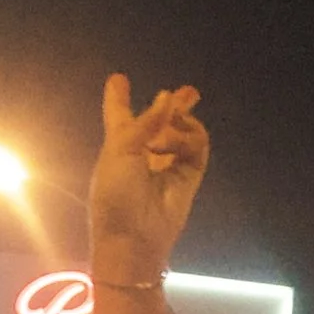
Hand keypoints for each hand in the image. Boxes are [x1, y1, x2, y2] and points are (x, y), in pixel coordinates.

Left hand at [88, 76, 208, 274]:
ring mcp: (169, 162)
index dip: (117, 97)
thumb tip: (168, 97)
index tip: (118, 79)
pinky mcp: (190, 173)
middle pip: (162, 120)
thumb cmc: (115, 193)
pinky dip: (187, 138)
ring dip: (176, 124)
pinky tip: (173, 145)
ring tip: (163, 138)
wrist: (135, 235)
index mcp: (118, 144)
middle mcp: (144, 150)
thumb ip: (146, 121)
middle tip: (189, 92)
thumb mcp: (120, 149)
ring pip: (183, 129)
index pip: (118, 115)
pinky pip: (197, 145)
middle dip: (175, 105)